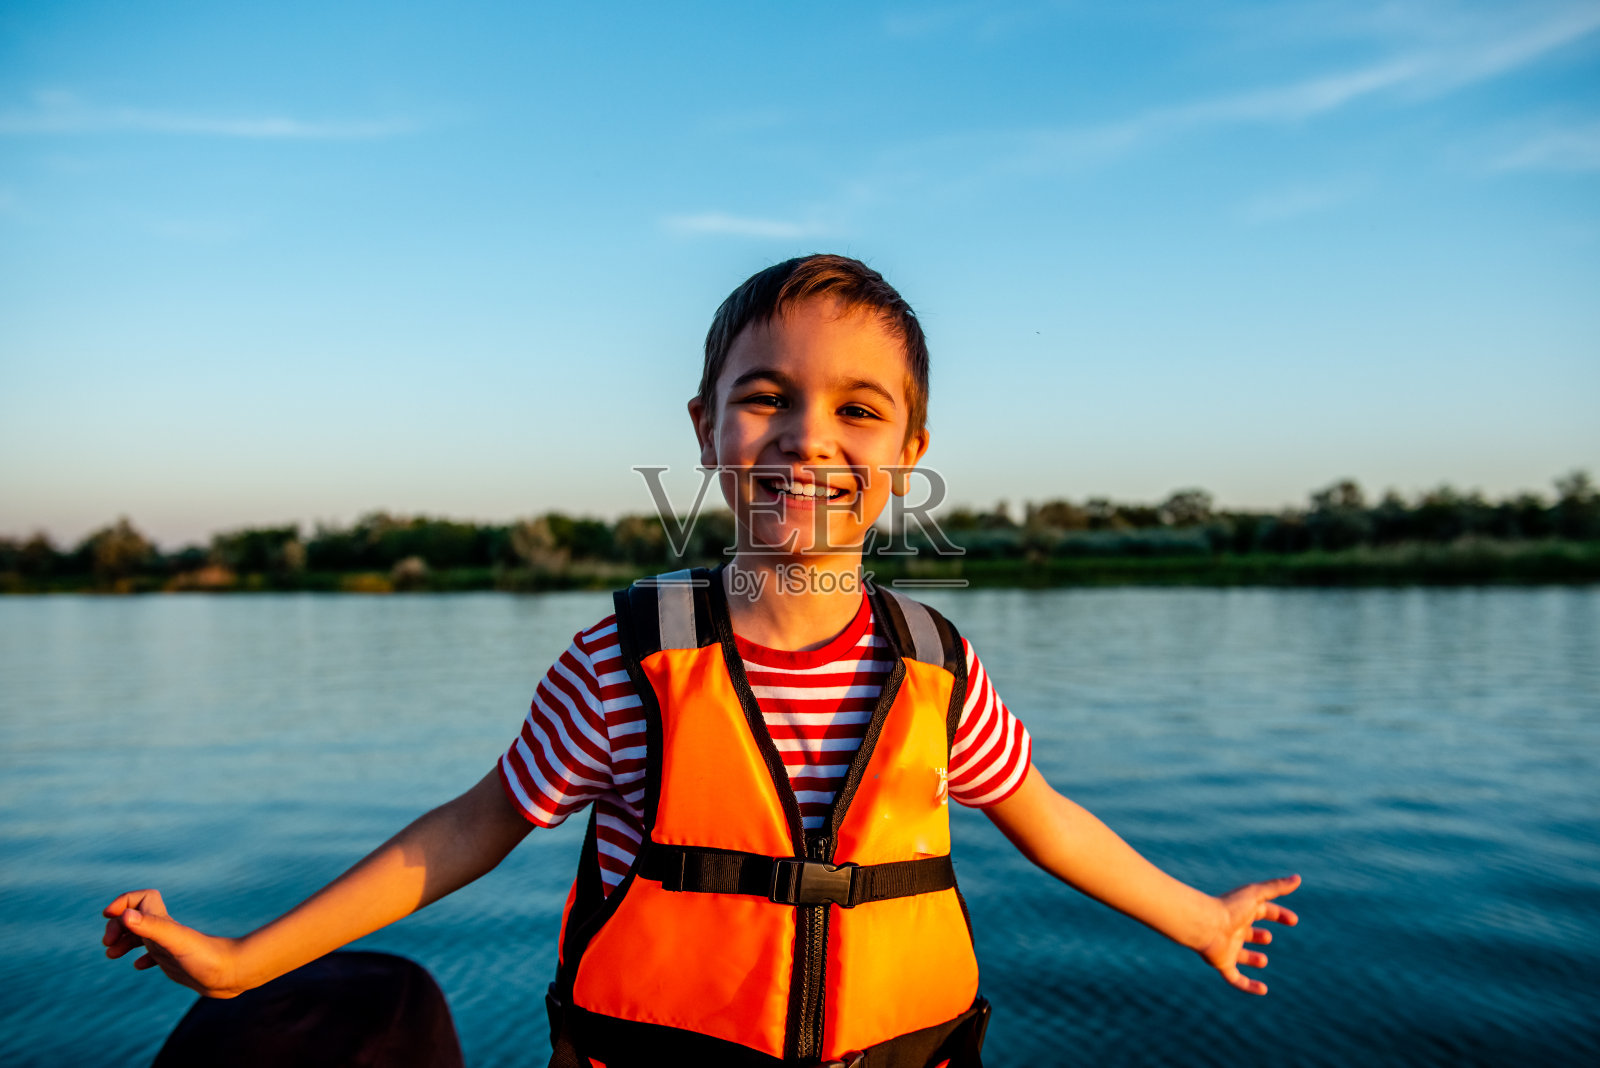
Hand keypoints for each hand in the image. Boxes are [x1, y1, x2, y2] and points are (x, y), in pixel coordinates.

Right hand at [101, 889, 246, 997]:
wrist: (234, 974)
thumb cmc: (207, 957)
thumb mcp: (175, 941)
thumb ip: (152, 925)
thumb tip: (124, 914)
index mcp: (164, 923)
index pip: (141, 899)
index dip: (123, 902)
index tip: (108, 915)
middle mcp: (166, 932)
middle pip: (136, 918)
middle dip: (117, 926)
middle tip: (108, 944)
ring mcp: (170, 947)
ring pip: (143, 937)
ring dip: (124, 941)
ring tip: (112, 954)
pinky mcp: (176, 962)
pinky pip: (155, 956)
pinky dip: (143, 958)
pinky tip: (140, 966)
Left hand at [1195, 874, 1300, 994]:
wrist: (1204, 925)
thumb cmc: (1230, 908)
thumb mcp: (1256, 895)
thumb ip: (1276, 887)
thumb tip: (1298, 878)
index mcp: (1242, 911)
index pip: (1263, 912)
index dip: (1279, 915)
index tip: (1293, 920)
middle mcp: (1234, 929)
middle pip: (1247, 932)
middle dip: (1258, 935)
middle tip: (1268, 938)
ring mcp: (1228, 947)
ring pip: (1240, 955)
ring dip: (1252, 958)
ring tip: (1263, 960)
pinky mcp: (1223, 964)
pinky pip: (1236, 978)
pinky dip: (1248, 985)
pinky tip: (1263, 990)